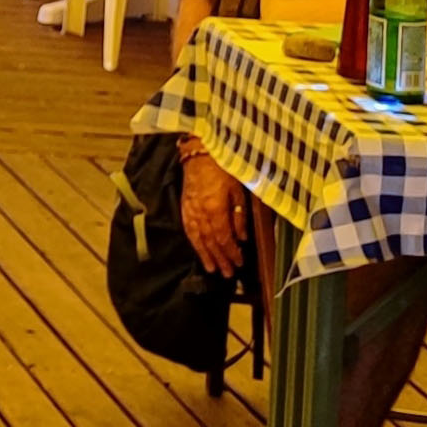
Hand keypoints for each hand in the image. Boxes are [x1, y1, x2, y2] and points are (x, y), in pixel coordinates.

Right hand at [176, 145, 247, 280]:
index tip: (239, 263)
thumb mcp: (238, 190)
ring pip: (197, 238)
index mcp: (215, 209)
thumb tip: (241, 237)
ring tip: (211, 269)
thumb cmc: (223, 168)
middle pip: (210, 242)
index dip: (231, 253)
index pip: (223, 238)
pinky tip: (198, 249)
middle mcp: (200, 213)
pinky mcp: (184, 206)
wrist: (200, 152)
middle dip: (220, 259)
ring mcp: (190, 210)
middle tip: (228, 274)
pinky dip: (194, 242)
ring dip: (205, 255)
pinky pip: (188, 229)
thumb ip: (239, 215)